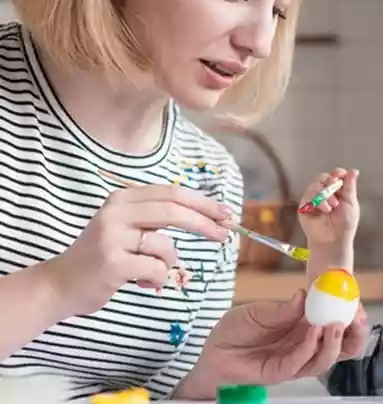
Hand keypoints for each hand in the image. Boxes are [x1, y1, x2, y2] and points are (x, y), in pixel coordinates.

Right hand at [44, 183, 231, 315]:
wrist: (60, 285)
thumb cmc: (103, 257)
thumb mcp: (127, 227)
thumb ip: (157, 218)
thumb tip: (208, 216)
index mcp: (123, 199)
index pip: (173, 193)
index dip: (203, 203)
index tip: (226, 213)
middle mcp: (116, 212)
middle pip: (174, 210)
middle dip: (205, 223)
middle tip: (224, 234)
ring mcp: (112, 237)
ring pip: (167, 247)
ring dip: (169, 264)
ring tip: (149, 271)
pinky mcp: (112, 263)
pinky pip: (156, 270)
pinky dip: (156, 279)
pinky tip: (140, 282)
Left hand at [175, 290, 369, 398]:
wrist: (212, 352)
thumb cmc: (234, 330)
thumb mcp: (257, 311)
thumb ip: (281, 309)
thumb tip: (304, 295)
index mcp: (302, 324)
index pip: (333, 321)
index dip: (349, 314)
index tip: (357, 302)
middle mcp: (304, 343)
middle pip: (339, 345)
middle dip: (352, 335)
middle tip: (356, 318)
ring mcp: (295, 359)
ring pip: (325, 358)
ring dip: (333, 342)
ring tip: (336, 324)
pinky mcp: (281, 372)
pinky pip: (301, 363)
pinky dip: (310, 347)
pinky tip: (313, 331)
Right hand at [298, 168, 359, 245]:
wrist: (334, 241)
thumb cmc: (345, 225)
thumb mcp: (351, 203)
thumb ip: (350, 187)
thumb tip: (354, 171)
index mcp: (336, 192)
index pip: (334, 176)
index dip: (337, 173)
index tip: (341, 174)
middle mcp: (324, 195)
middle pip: (323, 177)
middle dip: (330, 181)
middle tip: (336, 192)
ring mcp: (313, 200)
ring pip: (315, 185)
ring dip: (326, 193)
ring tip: (333, 206)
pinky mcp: (304, 207)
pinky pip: (308, 195)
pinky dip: (319, 201)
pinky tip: (325, 210)